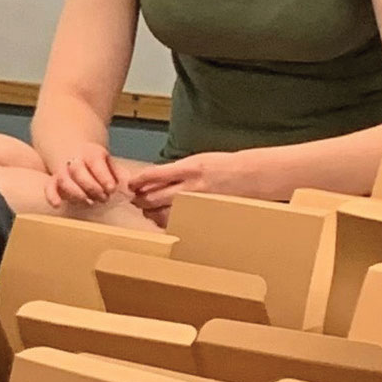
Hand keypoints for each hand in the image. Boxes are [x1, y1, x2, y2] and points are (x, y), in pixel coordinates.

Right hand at [45, 148, 122, 207]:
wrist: (73, 153)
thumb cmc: (95, 163)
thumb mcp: (109, 162)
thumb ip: (118, 174)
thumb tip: (129, 187)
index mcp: (91, 153)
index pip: (95, 162)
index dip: (103, 177)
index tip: (112, 189)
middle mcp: (74, 160)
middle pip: (78, 171)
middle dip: (92, 187)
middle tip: (103, 198)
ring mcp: (62, 170)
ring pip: (64, 180)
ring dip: (77, 194)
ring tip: (89, 203)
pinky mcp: (53, 180)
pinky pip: (49, 187)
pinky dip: (51, 196)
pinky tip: (57, 205)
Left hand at [125, 151, 280, 220]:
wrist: (251, 176)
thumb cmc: (223, 166)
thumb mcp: (197, 160)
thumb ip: (174, 171)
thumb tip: (149, 180)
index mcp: (189, 168)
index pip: (153, 175)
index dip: (137, 181)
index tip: (131, 184)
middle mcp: (191, 186)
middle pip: (152, 198)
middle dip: (139, 199)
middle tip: (135, 199)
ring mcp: (196, 203)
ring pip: (161, 213)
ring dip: (149, 211)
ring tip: (147, 208)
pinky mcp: (201, 215)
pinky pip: (175, 222)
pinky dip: (164, 220)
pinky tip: (164, 216)